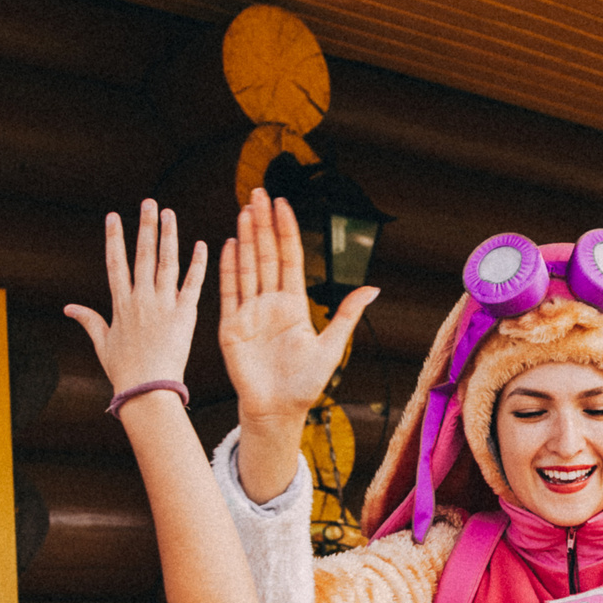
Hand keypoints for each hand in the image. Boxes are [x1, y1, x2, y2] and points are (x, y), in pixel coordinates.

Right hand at [65, 201, 207, 393]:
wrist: (148, 390)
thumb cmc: (125, 371)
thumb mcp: (103, 343)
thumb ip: (89, 320)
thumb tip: (68, 307)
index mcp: (120, 304)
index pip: (116, 263)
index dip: (115, 238)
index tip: (114, 216)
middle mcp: (140, 299)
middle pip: (142, 255)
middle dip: (145, 226)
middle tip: (149, 203)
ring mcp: (163, 305)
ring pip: (166, 263)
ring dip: (169, 236)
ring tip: (170, 213)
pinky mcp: (184, 315)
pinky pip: (192, 284)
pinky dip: (197, 264)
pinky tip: (201, 244)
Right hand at [217, 189, 376, 428]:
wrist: (278, 410)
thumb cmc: (306, 383)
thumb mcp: (332, 346)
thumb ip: (346, 314)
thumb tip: (373, 288)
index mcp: (294, 304)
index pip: (289, 258)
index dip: (286, 230)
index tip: (283, 203)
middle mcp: (270, 303)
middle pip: (266, 255)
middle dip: (263, 224)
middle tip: (258, 193)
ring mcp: (249, 312)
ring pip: (247, 266)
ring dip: (246, 238)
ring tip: (244, 210)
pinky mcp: (231, 326)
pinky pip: (229, 292)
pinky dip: (228, 268)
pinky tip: (229, 244)